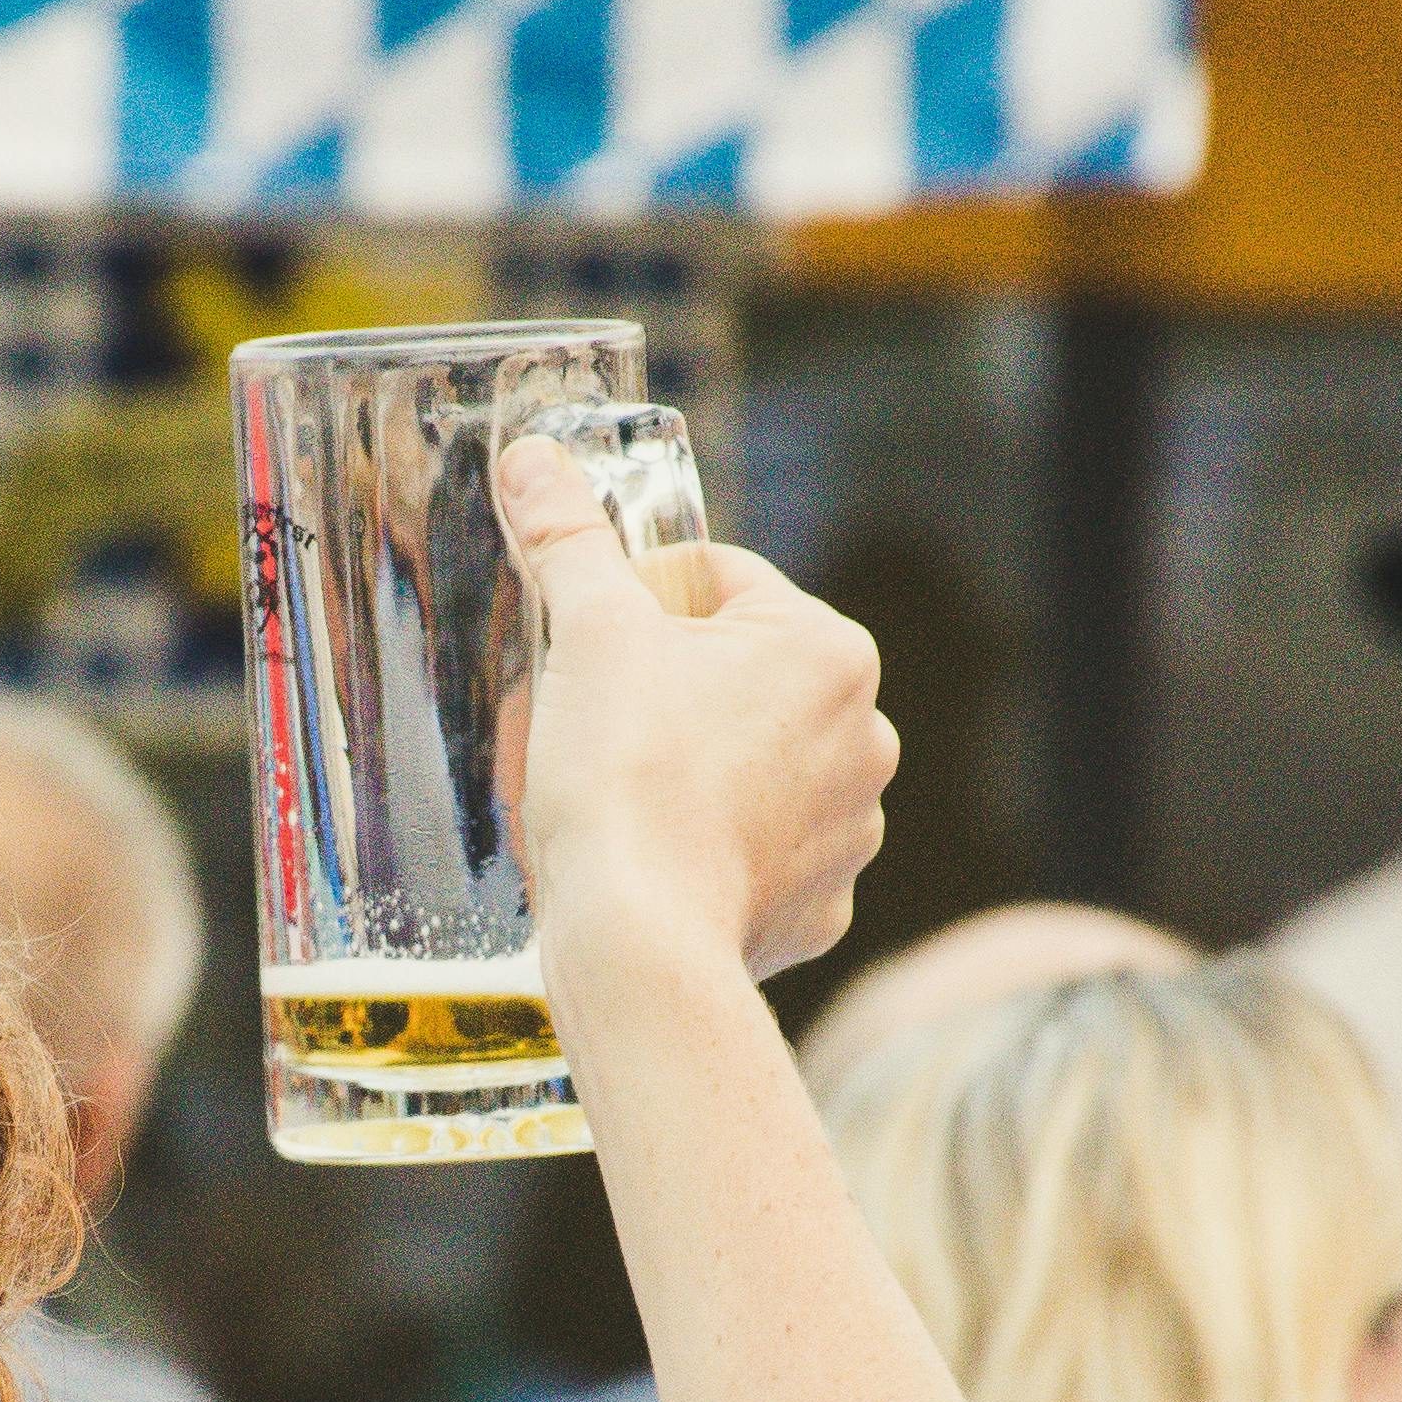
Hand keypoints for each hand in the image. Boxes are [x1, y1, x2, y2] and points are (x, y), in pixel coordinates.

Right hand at [493, 431, 892, 991]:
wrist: (640, 940)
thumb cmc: (624, 778)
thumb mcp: (587, 633)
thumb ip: (568, 539)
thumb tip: (534, 461)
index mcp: (827, 649)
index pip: (719, 579)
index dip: (636, 598)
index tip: (590, 641)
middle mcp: (867, 734)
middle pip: (737, 674)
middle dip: (664, 688)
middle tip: (592, 722)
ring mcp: (851, 828)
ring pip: (750, 763)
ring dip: (693, 766)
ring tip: (623, 796)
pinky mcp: (821, 905)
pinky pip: (760, 852)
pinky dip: (712, 849)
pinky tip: (658, 858)